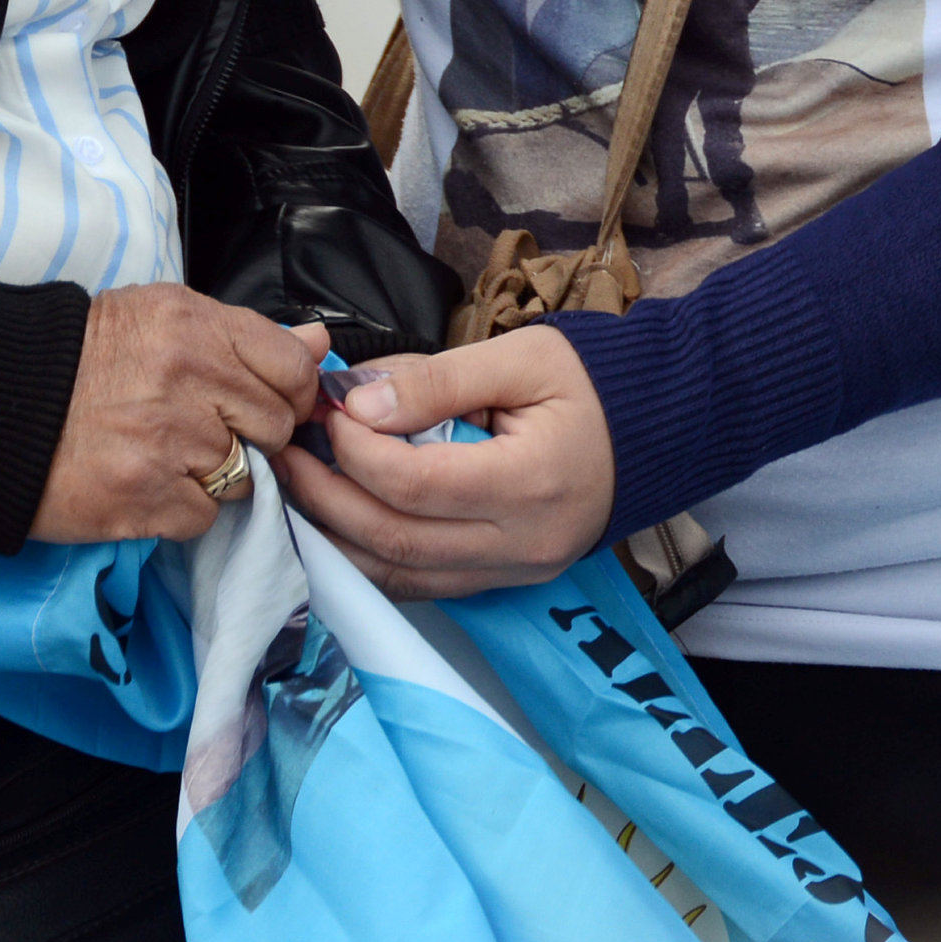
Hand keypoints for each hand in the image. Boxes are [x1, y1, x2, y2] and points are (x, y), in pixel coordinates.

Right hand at [26, 293, 327, 544]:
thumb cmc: (84, 356)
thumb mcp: (165, 318)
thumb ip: (247, 335)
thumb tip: (320, 347)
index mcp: (198, 328)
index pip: (292, 368)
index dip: (289, 393)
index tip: (269, 403)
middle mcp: (190, 380)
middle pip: (274, 426)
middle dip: (252, 435)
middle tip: (210, 432)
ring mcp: (169, 443)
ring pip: (244, 476)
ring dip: (216, 475)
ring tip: (169, 456)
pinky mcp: (144, 499)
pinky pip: (204, 517)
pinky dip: (182, 510)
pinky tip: (148, 485)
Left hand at [273, 328, 616, 596]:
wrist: (655, 430)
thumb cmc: (591, 383)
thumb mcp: (521, 357)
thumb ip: (436, 381)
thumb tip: (357, 405)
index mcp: (531, 483)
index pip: (415, 483)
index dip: (356, 449)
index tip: (327, 410)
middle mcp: (521, 545)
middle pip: (396, 539)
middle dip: (326, 495)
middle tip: (285, 452)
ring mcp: (512, 573)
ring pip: (398, 575)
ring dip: (335, 535)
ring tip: (297, 487)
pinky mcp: (502, 581)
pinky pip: (419, 584)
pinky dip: (368, 556)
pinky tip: (338, 520)